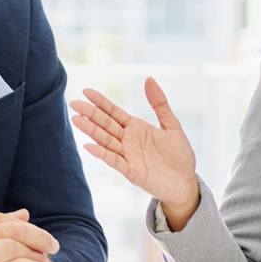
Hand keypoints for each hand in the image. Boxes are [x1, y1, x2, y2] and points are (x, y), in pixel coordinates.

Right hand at [69, 78, 198, 230]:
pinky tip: (89, 146)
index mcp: (136, 128)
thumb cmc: (179, 156)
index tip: (86, 91)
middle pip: (105, 124)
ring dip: (91, 131)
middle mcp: (128, 141)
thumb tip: (149, 78)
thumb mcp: (172, 125)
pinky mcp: (131, 172)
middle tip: (74, 103)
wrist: (186, 183)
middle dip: (90, 114)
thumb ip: (159, 104)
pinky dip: (102, 154)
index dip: (100, 102)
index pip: (113, 112)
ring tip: (76, 119)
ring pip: (106, 141)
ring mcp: (128, 156)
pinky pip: (114, 161)